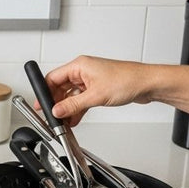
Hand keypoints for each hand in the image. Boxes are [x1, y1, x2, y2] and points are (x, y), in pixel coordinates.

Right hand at [41, 56, 156, 126]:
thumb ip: (73, 105)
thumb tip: (57, 111)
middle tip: (53, 117)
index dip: (45, 93)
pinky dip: (78, 109)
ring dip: (68, 108)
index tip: (41, 106)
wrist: (147, 84)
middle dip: (56, 103)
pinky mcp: (98, 88)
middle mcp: (84, 71)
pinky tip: (75, 119)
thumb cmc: (127, 80)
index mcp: (80, 66)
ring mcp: (91, 79)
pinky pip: (82, 99)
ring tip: (64, 121)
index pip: (53, 78)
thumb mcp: (95, 96)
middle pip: (60, 87)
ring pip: (71, 95)